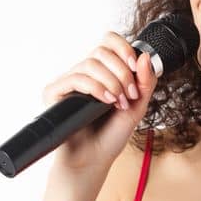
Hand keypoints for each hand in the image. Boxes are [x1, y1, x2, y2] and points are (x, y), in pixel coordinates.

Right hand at [42, 30, 158, 173]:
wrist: (95, 158)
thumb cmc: (112, 134)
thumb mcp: (138, 105)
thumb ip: (145, 82)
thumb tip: (144, 56)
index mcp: (103, 72)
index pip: (109, 42)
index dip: (123, 48)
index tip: (136, 66)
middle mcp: (85, 73)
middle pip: (102, 51)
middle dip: (122, 72)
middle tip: (129, 95)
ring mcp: (69, 82)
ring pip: (91, 63)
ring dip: (112, 82)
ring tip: (119, 103)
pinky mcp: (55, 93)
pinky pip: (75, 78)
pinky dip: (96, 87)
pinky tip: (106, 101)